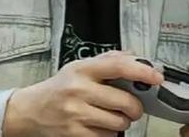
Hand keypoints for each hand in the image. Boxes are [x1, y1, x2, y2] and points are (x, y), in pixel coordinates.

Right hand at [2, 51, 162, 136]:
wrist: (31, 110)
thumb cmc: (62, 86)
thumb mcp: (83, 65)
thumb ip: (111, 60)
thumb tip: (139, 59)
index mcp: (84, 69)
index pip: (119, 67)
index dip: (142, 72)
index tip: (157, 77)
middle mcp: (79, 90)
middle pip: (123, 102)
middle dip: (136, 107)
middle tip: (135, 107)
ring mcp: (75, 114)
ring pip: (117, 122)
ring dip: (123, 121)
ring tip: (116, 115)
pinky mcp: (73, 134)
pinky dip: (110, 134)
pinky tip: (102, 125)